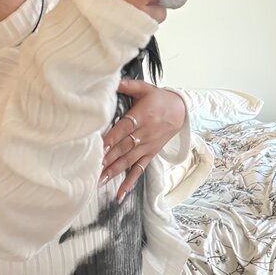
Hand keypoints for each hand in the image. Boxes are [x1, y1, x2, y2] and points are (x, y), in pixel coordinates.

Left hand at [100, 78, 186, 202]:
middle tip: (94, 169)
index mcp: (141, 116)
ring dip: (114, 171)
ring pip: (129, 160)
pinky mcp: (151, 153)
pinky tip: (120, 193)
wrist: (181, 110)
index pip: (124, 129)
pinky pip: (140, 170)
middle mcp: (144, 133)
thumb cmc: (160, 99)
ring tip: (100, 181)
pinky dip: (130, 182)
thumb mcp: (145, 88)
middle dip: (109, 159)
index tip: (101, 147)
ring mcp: (148, 146)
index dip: (112, 138)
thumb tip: (112, 80)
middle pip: (124, 147)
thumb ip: (128, 86)